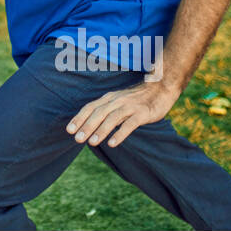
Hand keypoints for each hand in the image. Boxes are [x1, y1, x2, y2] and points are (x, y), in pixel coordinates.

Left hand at [65, 80, 179, 148]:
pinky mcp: (142, 113)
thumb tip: (91, 125)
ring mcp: (129, 106)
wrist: (160, 88)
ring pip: (111, 118)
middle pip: (98, 113)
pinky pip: (129, 124)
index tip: (69, 130)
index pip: (90, 107)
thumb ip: (106, 110)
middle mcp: (117, 100)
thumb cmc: (136, 98)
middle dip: (86, 126)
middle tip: (77, 139)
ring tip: (91, 142)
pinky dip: (120, 133)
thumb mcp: (118, 101)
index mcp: (109, 98)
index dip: (79, 118)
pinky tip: (112, 143)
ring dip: (100, 130)